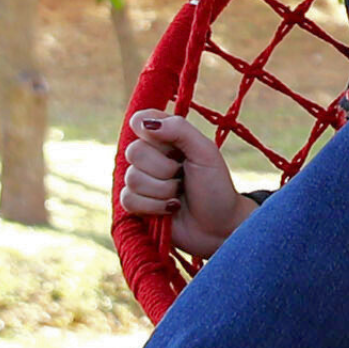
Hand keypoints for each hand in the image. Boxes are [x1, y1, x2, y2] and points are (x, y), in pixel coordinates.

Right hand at [117, 110, 257, 257]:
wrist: (219, 227)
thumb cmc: (215, 187)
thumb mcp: (205, 152)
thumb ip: (179, 129)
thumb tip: (145, 123)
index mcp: (165, 137)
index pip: (139, 120)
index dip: (150, 131)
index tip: (171, 146)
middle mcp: (149, 156)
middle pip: (134, 151)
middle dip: (164, 169)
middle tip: (182, 175)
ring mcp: (141, 180)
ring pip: (132, 178)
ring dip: (163, 190)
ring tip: (179, 194)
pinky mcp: (136, 204)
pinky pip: (128, 199)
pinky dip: (154, 206)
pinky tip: (170, 209)